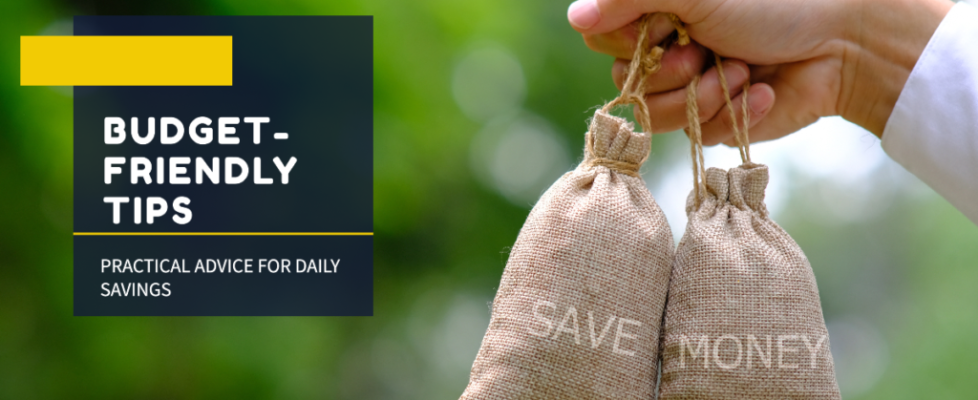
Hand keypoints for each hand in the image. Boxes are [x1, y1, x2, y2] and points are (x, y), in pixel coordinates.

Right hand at [567, 0, 952, 144]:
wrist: (845, 42)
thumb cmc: (775, 1)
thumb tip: (575, 16)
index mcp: (657, 12)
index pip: (601, 36)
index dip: (627, 40)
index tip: (667, 26)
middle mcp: (667, 48)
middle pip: (624, 81)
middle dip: (670, 71)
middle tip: (706, 50)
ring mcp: (690, 88)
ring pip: (658, 114)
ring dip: (704, 94)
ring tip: (743, 72)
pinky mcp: (716, 122)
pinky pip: (697, 135)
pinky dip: (734, 112)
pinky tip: (763, 90)